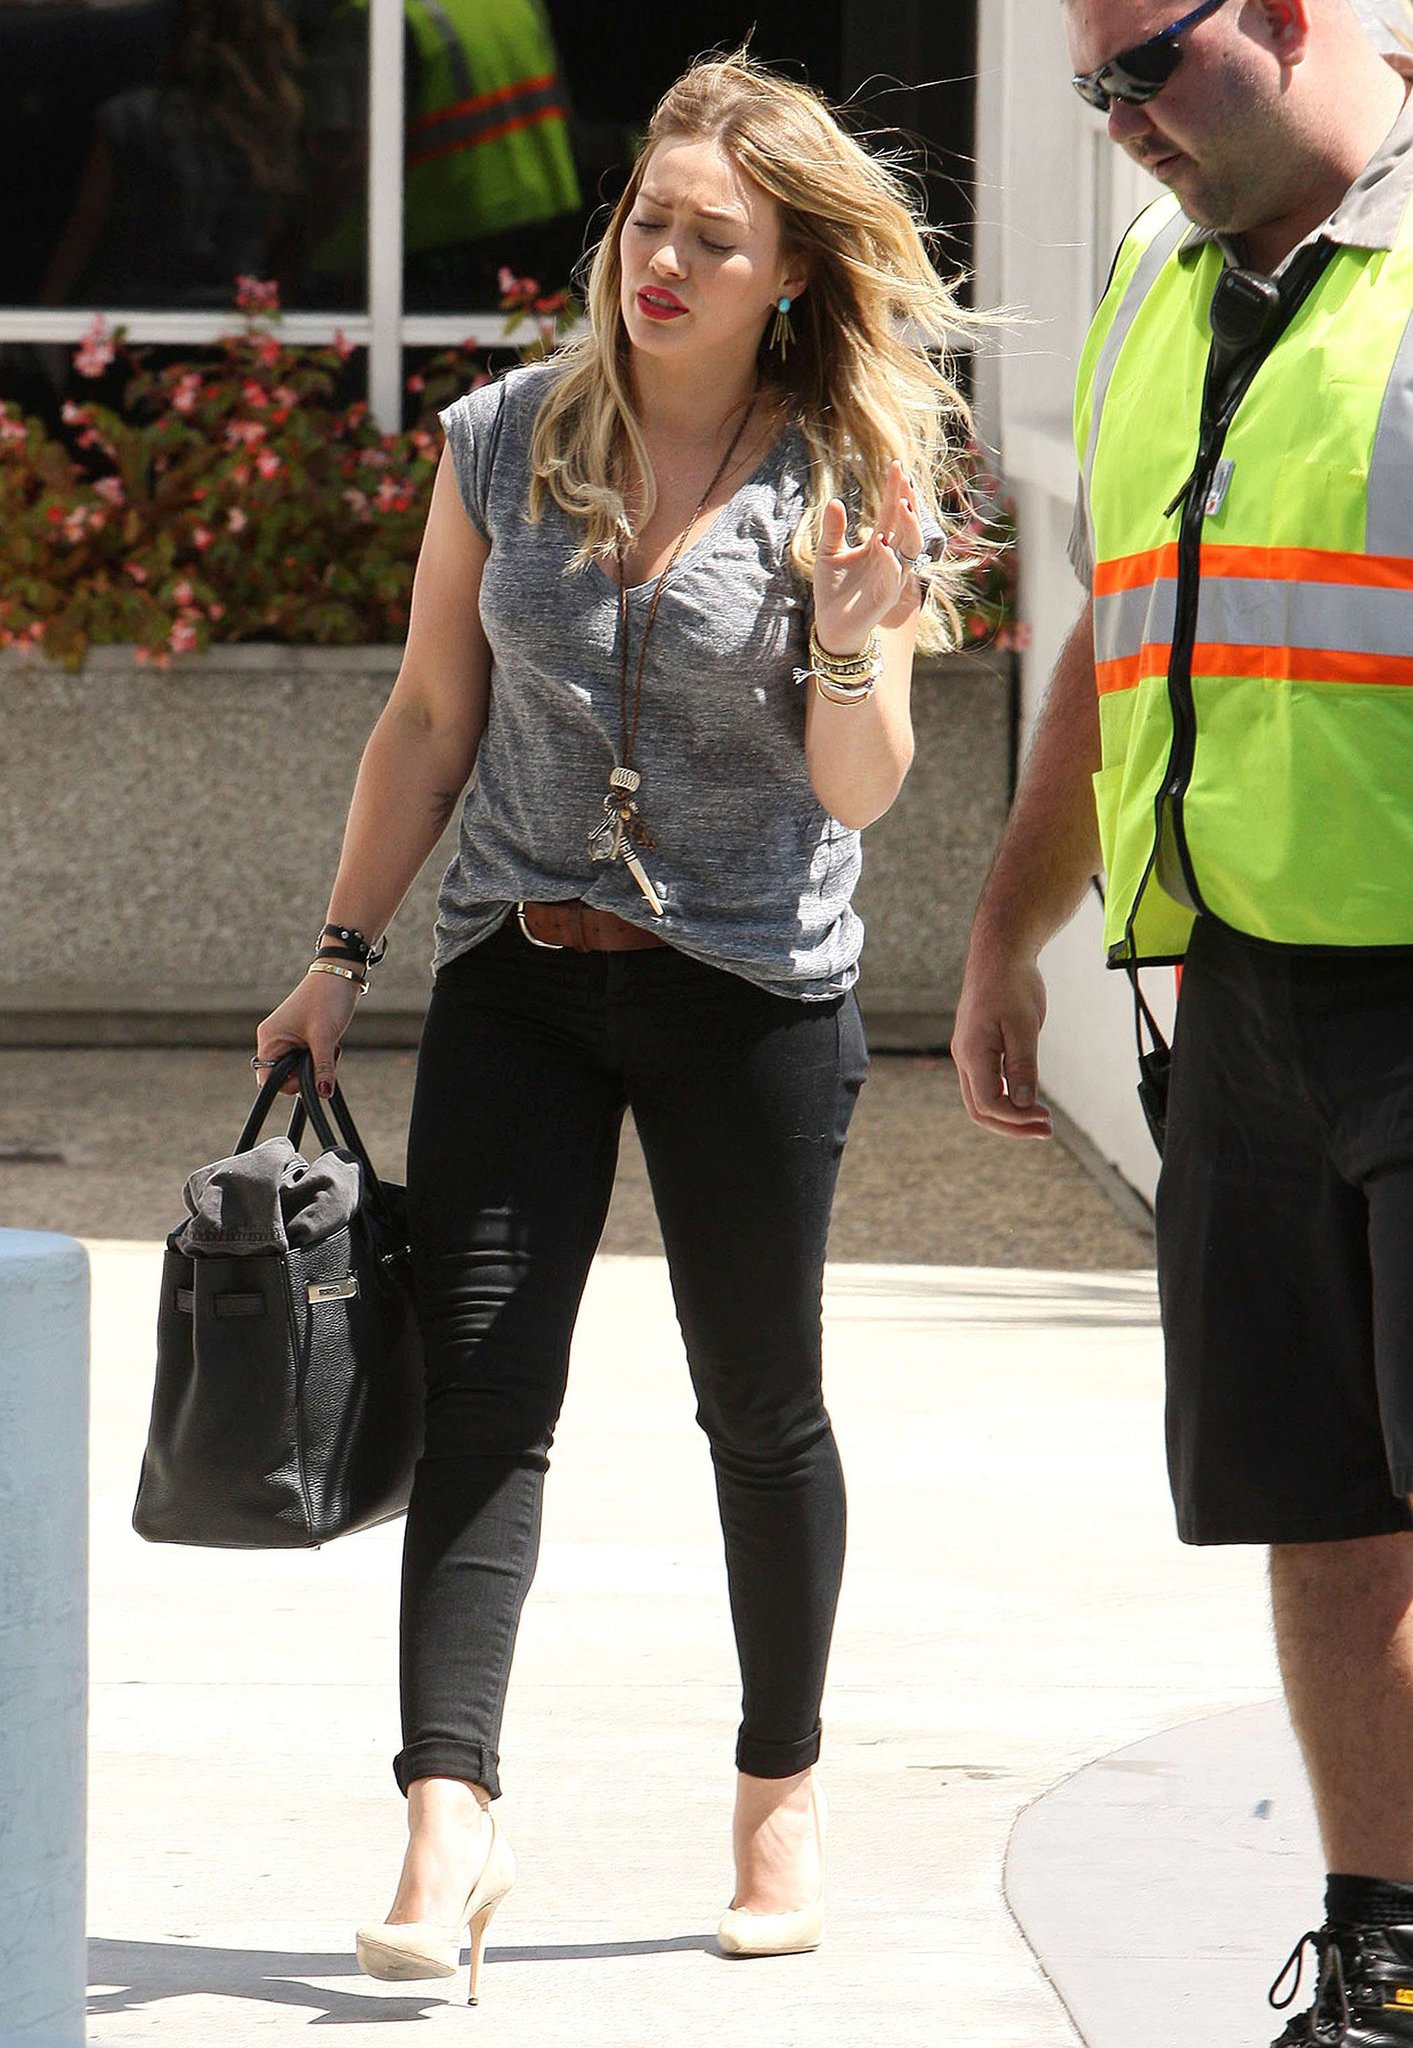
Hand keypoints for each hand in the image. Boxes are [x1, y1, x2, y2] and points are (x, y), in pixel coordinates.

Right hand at [254, 973, 361, 1098]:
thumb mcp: (325, 1038)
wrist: (340, 974)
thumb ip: (323, 1068)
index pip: (267, 1079)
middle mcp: (274, 1039)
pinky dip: (321, 1056)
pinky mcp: (301, 1035)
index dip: (289, 1085)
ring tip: (330, 1047)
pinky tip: (331, 1044)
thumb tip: (323, 1092)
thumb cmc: (326, 999)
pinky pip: (307, 1057)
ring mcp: (288, 1037)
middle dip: (307, 1073)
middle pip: (285, 1075)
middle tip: (325, 1058)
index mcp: (270, 1038)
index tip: (311, 1078)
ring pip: (299, 1067)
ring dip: (316, 1064)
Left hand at [812, 460, 925, 651]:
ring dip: (909, 527)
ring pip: (911, 548)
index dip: (895, 490)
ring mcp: (892, 576)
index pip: (892, 512)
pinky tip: (883, 544)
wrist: (831, 625)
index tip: (895, 466)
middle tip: (903, 478)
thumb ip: (833, 529)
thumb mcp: (827, 553)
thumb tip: (834, 500)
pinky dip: (890, 560)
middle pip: (907, 525)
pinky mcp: (887, 596)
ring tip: (902, 505)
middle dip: (908, 501)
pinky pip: (894, 575)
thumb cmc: (833, 589)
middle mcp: (891, 557)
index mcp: (880, 544)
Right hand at [951, 936, 1053, 1139]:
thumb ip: (1022, 1067)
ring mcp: (968, 1053)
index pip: (988, 1103)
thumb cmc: (1012, 984)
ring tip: (1042, 1120)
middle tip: (1046, 1130)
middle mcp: (964, 1056)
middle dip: (1012, 1126)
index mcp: (973, 1052)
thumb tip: (1023, 1104)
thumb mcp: (1024, 1026)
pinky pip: (985, 1084)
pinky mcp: (976, 1048)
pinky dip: (1006, 1099)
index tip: (1046, 1118)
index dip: (1017, 1118)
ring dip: (1010, 1115)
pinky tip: (1028, 1099)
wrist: (998, 954)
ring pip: (980, 1100)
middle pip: (980, 1110)